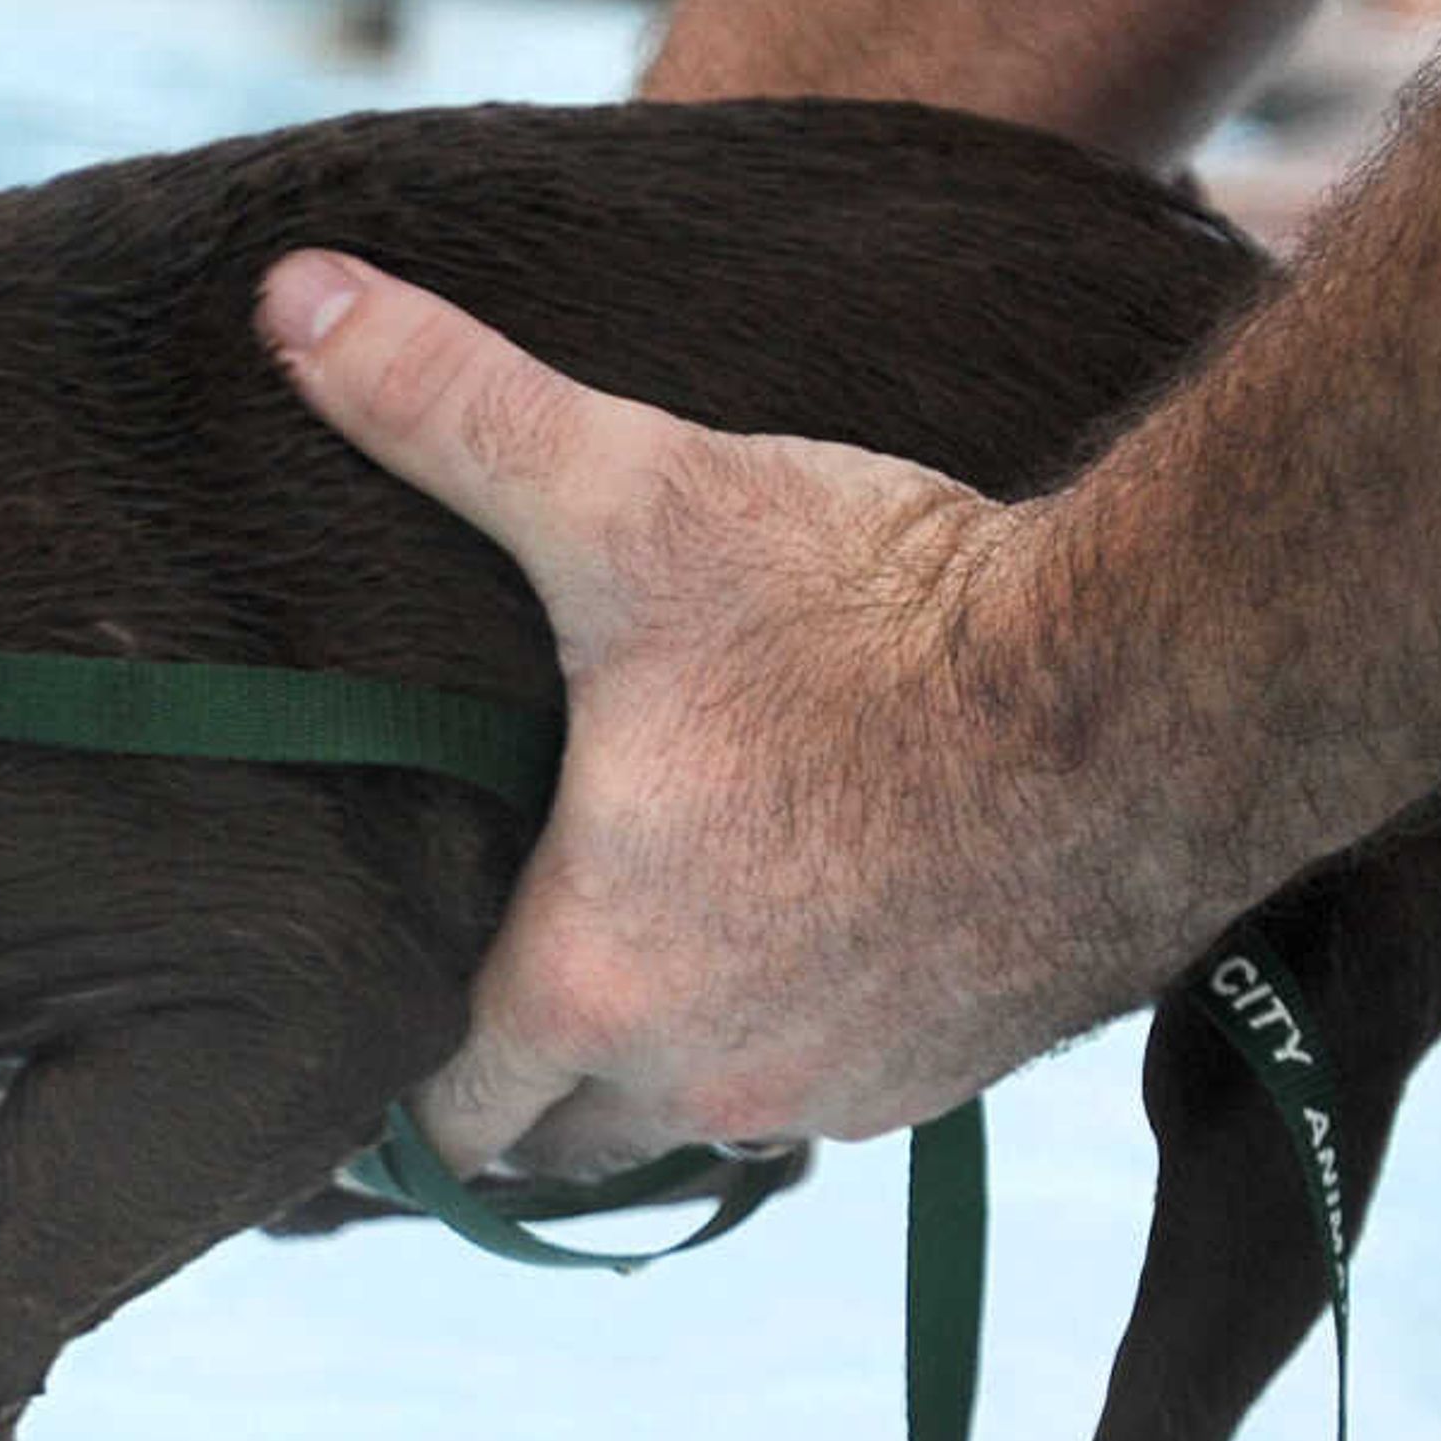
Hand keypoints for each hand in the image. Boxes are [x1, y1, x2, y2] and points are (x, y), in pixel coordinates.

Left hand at [260, 250, 1207, 1176]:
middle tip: (489, 1003)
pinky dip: (793, 1045)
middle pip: (561, 1144)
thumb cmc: (871, 605)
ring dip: (661, 1070)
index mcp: (588, 982)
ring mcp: (842, 1091)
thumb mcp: (635, 499)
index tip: (377, 1042)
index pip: (442, 1117)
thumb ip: (448, 410)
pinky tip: (793, 947)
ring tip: (638, 970)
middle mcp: (706, 1077)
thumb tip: (289, 295)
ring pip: (698, 1124)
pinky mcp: (958, 1074)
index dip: (397, 1089)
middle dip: (520, 1089)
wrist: (1152, 674)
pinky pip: (832, 1099)